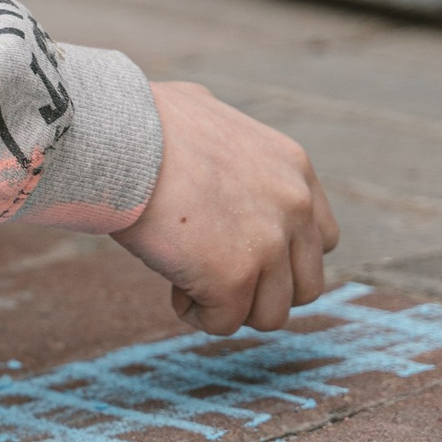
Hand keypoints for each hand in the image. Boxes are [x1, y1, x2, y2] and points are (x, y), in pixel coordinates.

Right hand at [114, 82, 339, 334]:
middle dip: (260, 289)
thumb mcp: (210, 118)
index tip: (236, 249)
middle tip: (213, 272)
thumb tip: (209, 155)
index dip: (281, 256)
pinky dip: (196, 312)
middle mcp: (295, 208)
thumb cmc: (143, 121)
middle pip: (305, 286)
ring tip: (188, 280)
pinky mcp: (233, 278)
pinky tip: (171, 284)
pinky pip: (224, 323)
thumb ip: (230, 147)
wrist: (119, 136)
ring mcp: (268, 246)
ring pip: (270, 315)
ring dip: (231, 306)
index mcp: (294, 169)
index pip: (322, 239)